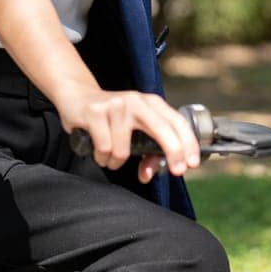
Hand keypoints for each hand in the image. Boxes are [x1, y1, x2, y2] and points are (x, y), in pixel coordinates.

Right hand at [59, 89, 202, 184]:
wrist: (78, 97)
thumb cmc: (112, 118)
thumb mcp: (134, 130)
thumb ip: (146, 151)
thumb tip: (148, 174)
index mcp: (151, 103)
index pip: (176, 121)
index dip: (188, 143)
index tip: (192, 163)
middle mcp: (136, 101)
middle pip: (162, 129)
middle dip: (173, 152)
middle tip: (177, 171)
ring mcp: (116, 106)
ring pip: (124, 150)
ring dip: (116, 162)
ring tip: (110, 155)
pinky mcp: (95, 112)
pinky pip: (104, 149)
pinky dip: (102, 158)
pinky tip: (98, 150)